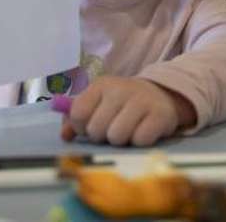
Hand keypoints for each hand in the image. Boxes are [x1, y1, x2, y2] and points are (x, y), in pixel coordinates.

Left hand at [60, 77, 195, 147]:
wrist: (160, 96)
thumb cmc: (122, 104)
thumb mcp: (98, 103)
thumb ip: (76, 118)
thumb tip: (65, 135)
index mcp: (101, 85)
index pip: (78, 113)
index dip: (82, 126)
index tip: (92, 124)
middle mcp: (120, 89)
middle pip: (96, 129)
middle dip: (102, 136)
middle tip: (113, 128)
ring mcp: (142, 101)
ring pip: (117, 137)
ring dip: (121, 140)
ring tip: (128, 131)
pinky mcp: (160, 115)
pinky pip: (140, 140)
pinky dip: (139, 141)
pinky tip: (143, 131)